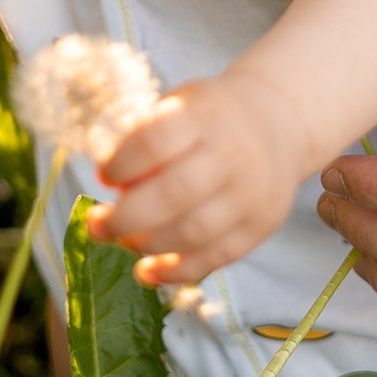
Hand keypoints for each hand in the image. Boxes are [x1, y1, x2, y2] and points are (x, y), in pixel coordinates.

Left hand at [88, 71, 302, 284]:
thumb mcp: (181, 105)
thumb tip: (111, 187)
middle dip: (125, 217)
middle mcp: (232, 155)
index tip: (104, 176)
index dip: (121, 165)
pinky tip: (148, 271)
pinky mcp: (260, 226)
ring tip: (122, 241)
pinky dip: (176, 271)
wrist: (278, 123)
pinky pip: (215, 257)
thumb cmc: (211, 118)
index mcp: (205, 116)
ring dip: (146, 245)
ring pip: (193, 233)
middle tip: (97, 225)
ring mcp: (250, 193)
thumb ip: (145, 138)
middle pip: (173, 194)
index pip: (155, 143)